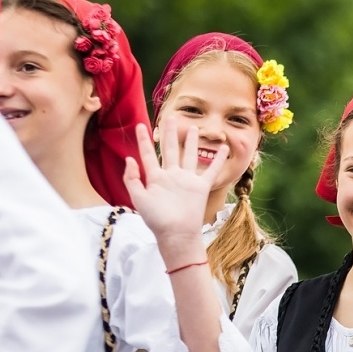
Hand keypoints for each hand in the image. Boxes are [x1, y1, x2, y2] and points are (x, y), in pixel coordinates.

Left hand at [123, 117, 228, 255]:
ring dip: (191, 142)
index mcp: (156, 178)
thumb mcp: (138, 198)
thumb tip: (129, 158)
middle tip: (171, 117)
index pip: (148, 154)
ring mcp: (187, 180)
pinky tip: (223, 148)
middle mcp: (172, 176)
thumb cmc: (156, 220)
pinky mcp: (201, 187)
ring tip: (193, 127)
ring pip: (190, 155)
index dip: (143, 141)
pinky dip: (218, 159)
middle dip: (170, 133)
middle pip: (170, 149)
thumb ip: (132, 178)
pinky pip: (211, 170)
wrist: (176, 234)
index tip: (139, 126)